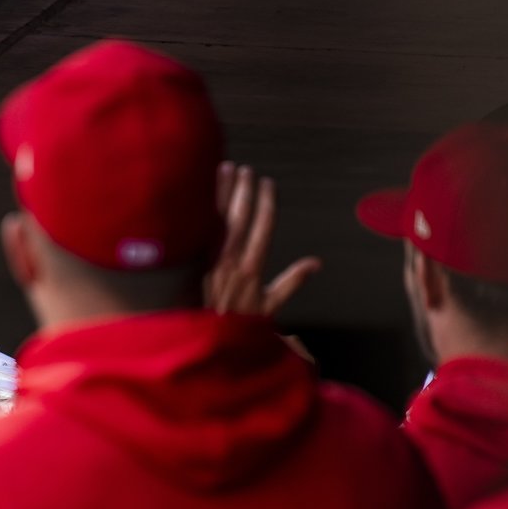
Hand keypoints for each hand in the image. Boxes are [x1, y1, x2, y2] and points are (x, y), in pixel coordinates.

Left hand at [204, 161, 320, 316]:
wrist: (202, 341)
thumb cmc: (237, 324)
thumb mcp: (269, 307)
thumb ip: (291, 282)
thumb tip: (316, 263)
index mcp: (252, 267)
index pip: (263, 226)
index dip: (266, 202)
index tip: (268, 182)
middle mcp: (230, 259)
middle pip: (239, 216)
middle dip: (243, 189)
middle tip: (246, 169)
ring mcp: (208, 259)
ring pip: (215, 218)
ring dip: (221, 192)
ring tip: (224, 168)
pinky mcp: (191, 261)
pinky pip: (196, 229)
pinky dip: (198, 209)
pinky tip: (197, 191)